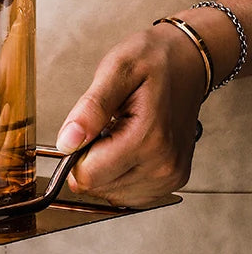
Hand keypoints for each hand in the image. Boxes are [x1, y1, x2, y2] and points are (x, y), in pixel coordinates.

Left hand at [55, 24, 204, 206]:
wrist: (187, 61)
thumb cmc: (152, 60)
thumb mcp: (115, 70)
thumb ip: (90, 108)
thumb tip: (67, 143)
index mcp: (148, 139)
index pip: (88, 175)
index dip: (74, 153)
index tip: (84, 128)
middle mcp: (164, 165)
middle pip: (98, 187)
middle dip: (89, 158)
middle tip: (104, 125)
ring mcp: (171, 176)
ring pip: (111, 193)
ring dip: (104, 167)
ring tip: (117, 132)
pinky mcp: (172, 180)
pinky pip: (128, 193)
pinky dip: (118, 174)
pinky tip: (125, 146)